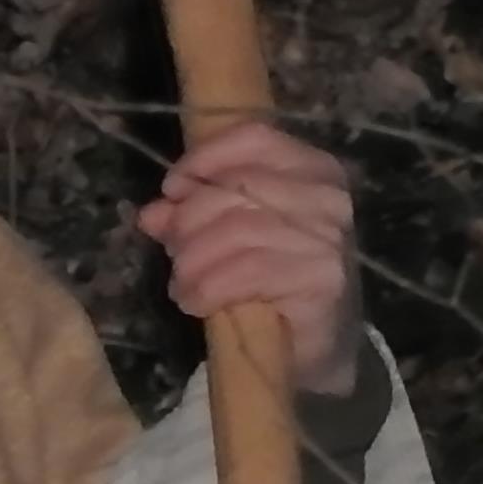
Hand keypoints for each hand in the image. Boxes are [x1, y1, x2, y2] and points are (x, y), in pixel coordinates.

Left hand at [133, 126, 363, 397]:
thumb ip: (194, 215)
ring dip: (193, 262)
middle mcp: (327, 196)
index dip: (204, 159)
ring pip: (236, 229)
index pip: (254, 138)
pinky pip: (246, 271)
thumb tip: (152, 213)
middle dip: (189, 221)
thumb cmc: (275, 282)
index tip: (172, 189)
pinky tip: (197, 302)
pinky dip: (208, 288)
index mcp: (313, 168)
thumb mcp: (230, 237)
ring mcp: (329, 237)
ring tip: (182, 284)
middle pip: (236, 186)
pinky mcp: (323, 278)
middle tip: (174, 253)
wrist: (319, 345)